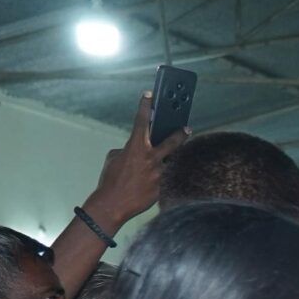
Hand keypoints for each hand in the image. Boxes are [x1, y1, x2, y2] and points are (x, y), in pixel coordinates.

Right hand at [80, 91, 184, 236]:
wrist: (113, 204)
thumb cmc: (111, 180)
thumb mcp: (115, 158)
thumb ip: (128, 149)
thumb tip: (138, 151)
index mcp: (135, 147)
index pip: (141, 121)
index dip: (145, 106)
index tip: (149, 94)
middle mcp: (150, 157)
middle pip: (172, 141)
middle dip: (181, 133)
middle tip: (187, 127)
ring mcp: (159, 172)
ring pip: (171, 162)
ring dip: (169, 161)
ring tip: (168, 160)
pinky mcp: (163, 186)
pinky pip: (167, 178)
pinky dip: (163, 178)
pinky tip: (156, 180)